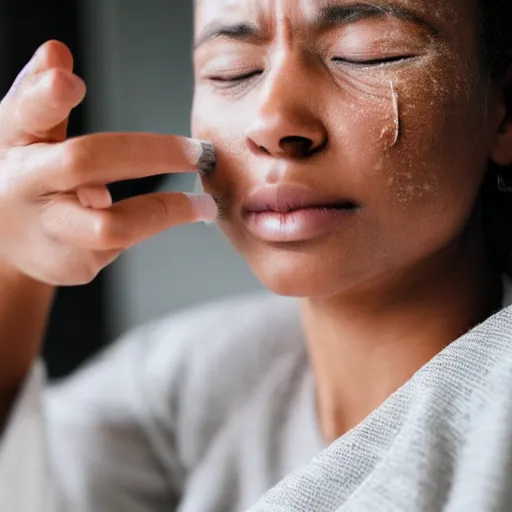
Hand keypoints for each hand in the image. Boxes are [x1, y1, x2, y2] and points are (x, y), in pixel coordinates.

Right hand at [0, 40, 216, 285]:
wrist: (6, 241)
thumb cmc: (27, 175)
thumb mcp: (25, 132)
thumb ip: (45, 96)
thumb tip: (58, 53)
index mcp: (16, 142)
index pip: (26, 112)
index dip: (46, 96)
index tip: (70, 82)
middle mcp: (27, 187)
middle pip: (85, 164)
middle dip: (152, 154)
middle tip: (197, 153)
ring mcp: (50, 232)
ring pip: (114, 225)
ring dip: (168, 212)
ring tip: (204, 206)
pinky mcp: (73, 264)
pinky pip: (123, 244)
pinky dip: (147, 228)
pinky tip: (152, 221)